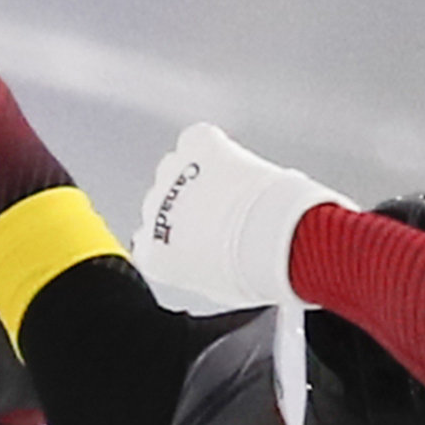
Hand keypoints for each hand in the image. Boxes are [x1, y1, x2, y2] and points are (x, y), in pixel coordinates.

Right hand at [128, 120, 345, 315]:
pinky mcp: (197, 148)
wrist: (275, 238)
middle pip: (159, 201)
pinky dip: (211, 145)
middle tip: (219, 210)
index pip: (149, 241)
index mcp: (154, 255)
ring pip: (174, 168)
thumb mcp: (216, 284)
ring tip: (229, 185)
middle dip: (186, 204)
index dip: (176, 234)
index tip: (194, 235)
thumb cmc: (253, 268)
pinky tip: (228, 157)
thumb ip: (198, 266)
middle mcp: (153, 213)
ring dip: (196, 174)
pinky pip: (196, 139)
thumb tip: (210, 259)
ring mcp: (172, 177)